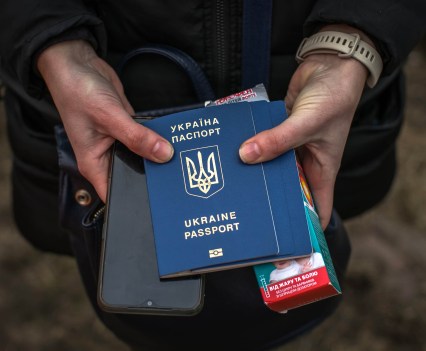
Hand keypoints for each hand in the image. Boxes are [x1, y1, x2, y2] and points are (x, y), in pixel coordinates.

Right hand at [37, 40, 173, 201]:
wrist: (77, 64)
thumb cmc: (77, 92)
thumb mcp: (109, 117)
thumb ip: (137, 137)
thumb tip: (164, 154)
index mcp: (95, 164)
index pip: (116, 193)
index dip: (135, 200)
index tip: (158, 203)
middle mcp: (107, 156)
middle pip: (135, 174)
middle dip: (153, 175)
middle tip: (178, 178)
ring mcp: (119, 142)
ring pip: (144, 155)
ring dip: (158, 154)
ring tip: (181, 160)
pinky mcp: (128, 127)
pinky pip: (147, 138)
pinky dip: (158, 138)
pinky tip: (174, 140)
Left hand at [239, 29, 368, 228]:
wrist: (331, 65)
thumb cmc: (334, 98)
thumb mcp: (307, 124)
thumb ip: (277, 141)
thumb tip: (246, 156)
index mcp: (322, 170)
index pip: (317, 209)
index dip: (304, 229)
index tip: (284, 244)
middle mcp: (306, 163)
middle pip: (288, 192)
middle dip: (270, 204)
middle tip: (245, 218)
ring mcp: (291, 148)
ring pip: (271, 169)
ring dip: (256, 175)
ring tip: (232, 191)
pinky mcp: (279, 132)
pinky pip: (263, 146)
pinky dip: (251, 151)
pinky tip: (232, 158)